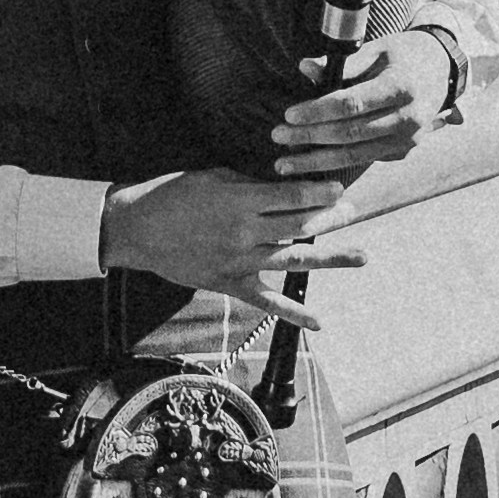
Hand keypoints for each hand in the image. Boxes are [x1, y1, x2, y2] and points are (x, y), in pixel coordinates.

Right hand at [103, 163, 344, 292]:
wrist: (137, 229)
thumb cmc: (171, 194)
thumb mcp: (212, 176)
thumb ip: (249, 183)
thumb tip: (281, 185)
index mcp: (241, 201)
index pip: (293, 196)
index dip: (321, 192)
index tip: (340, 188)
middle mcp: (246, 233)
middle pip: (300, 226)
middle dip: (332, 218)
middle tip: (355, 212)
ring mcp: (240, 261)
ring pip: (293, 260)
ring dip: (330, 258)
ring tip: (361, 256)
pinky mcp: (230, 283)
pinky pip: (266, 302)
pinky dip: (293, 313)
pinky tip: (318, 321)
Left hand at [270, 29, 453, 181]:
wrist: (443, 69)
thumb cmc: (404, 54)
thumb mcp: (376, 49)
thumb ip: (342, 63)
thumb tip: (304, 67)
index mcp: (401, 87)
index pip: (351, 105)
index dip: (317, 111)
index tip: (289, 114)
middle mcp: (408, 118)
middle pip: (350, 134)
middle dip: (309, 138)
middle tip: (278, 136)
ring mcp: (409, 139)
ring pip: (355, 156)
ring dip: (317, 161)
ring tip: (284, 162)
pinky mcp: (404, 150)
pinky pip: (365, 160)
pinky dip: (336, 164)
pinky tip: (311, 164)